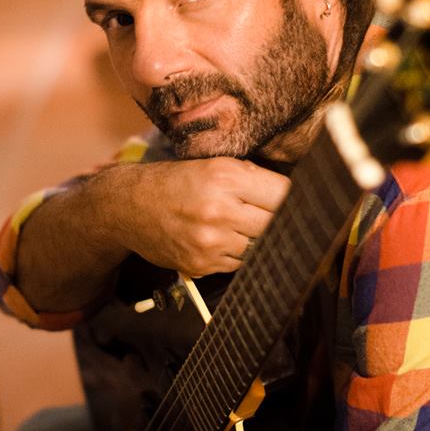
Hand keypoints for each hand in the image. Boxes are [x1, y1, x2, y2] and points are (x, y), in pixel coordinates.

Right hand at [107, 157, 290, 276]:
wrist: (128, 206)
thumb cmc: (175, 182)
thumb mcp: (212, 166)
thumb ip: (252, 178)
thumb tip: (296, 194)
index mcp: (226, 177)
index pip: (284, 193)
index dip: (294, 198)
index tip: (301, 203)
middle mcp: (219, 209)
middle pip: (277, 224)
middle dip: (280, 222)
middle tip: (280, 219)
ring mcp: (210, 241)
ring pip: (260, 248)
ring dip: (259, 241)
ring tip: (245, 228)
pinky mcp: (201, 264)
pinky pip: (238, 264)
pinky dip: (238, 255)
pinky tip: (226, 241)